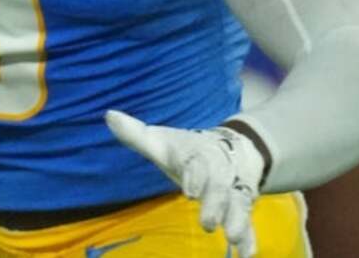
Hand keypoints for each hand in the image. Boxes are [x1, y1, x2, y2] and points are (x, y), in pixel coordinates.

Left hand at [106, 110, 264, 256]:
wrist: (232, 149)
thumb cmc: (186, 150)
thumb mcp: (161, 140)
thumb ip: (136, 133)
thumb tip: (108, 115)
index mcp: (198, 155)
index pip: (197, 164)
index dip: (195, 176)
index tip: (190, 191)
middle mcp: (219, 174)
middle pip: (220, 188)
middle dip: (216, 204)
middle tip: (208, 223)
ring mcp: (234, 191)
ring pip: (239, 205)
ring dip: (237, 221)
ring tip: (232, 237)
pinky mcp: (242, 207)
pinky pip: (249, 223)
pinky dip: (250, 238)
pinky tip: (247, 254)